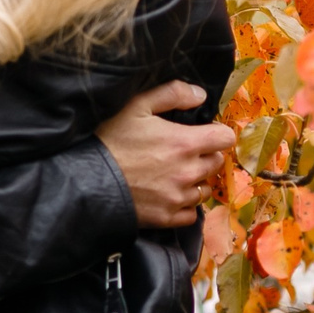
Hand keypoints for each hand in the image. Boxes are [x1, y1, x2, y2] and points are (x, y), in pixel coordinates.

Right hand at [96, 82, 235, 227]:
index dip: (217, 133)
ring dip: (196, 181)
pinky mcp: (167, 218)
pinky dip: (185, 205)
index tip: (205, 133)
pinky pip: (191, 214)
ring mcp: (178, 198)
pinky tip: (170, 195)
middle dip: (205, 155)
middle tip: (184, 152)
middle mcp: (188, 172)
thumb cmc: (111, 141)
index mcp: (185, 143)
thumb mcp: (137, 106)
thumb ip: (172, 94)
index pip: (225, 139)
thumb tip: (200, 95)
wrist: (88, 181)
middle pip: (216, 163)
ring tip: (175, 175)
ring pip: (205, 189)